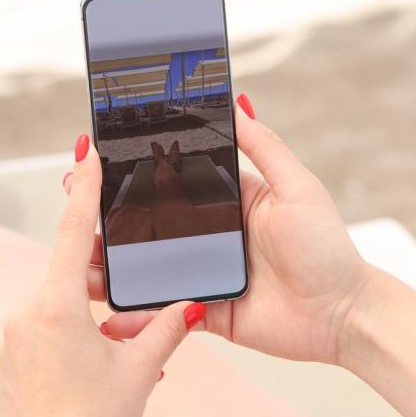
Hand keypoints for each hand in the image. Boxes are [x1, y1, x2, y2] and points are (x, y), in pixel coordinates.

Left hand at [0, 135, 200, 416]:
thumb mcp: (140, 370)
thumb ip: (167, 328)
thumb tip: (194, 304)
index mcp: (55, 305)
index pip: (72, 230)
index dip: (84, 187)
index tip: (84, 151)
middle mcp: (21, 314)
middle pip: (64, 276)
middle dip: (96, 286)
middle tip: (122, 309)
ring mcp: (4, 340)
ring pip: (50, 310)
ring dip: (81, 321)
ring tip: (110, 360)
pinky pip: (33, 338)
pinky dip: (60, 345)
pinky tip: (81, 378)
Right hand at [77, 95, 371, 366]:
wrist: (344, 315)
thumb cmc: (329, 248)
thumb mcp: (297, 187)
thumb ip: (264, 146)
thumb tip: (236, 101)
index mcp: (231, 200)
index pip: (173, 179)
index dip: (135, 172)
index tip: (97, 161)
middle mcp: (213, 235)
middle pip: (151, 223)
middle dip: (109, 218)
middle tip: (71, 208)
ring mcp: (206, 273)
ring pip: (148, 267)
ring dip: (112, 266)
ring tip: (77, 261)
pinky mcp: (206, 311)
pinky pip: (163, 311)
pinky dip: (135, 314)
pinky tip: (107, 311)